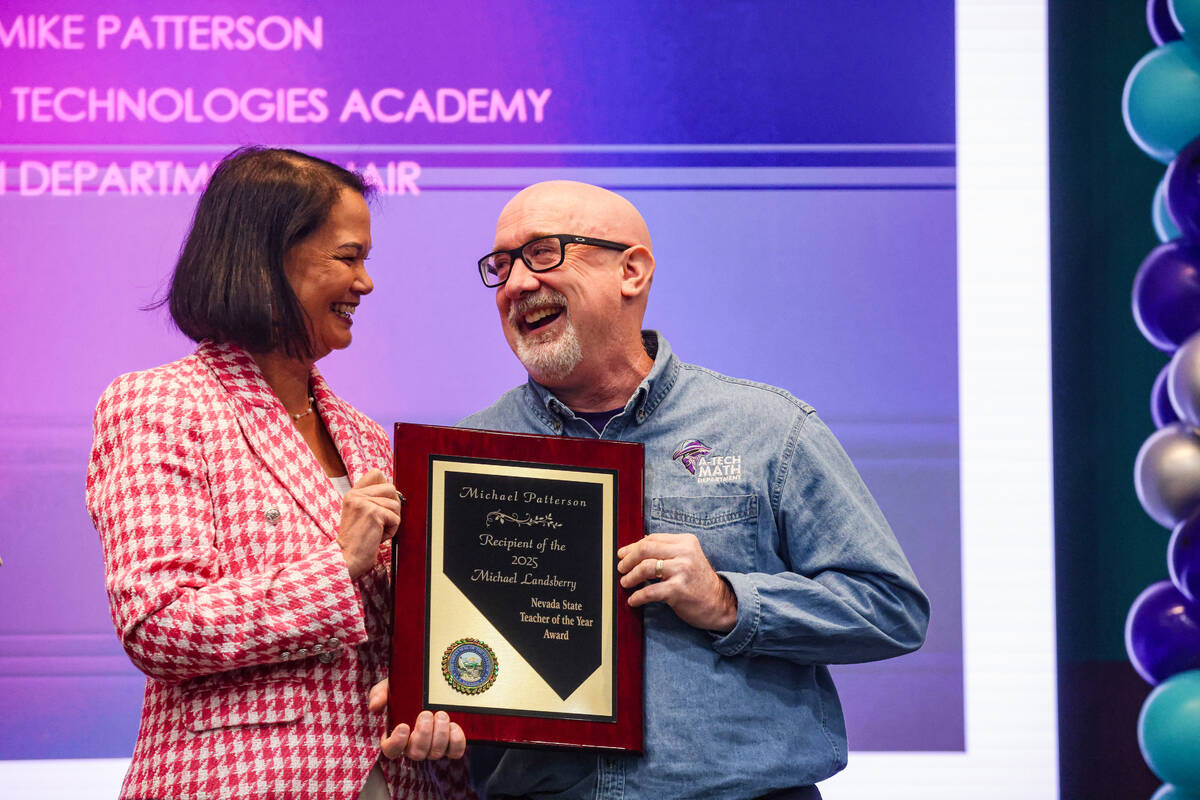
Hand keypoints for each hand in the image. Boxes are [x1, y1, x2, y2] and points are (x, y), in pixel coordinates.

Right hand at [337, 469, 400, 579]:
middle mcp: (356, 495)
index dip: (385, 488)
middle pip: (391, 488)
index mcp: (352, 494)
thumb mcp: (359, 515)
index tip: (382, 505)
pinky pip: (396, 518)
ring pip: (395, 504)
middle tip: (382, 522)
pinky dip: (391, 531)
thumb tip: (394, 493)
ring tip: (377, 531)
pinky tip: (378, 537)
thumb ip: (371, 501)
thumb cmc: (356, 542)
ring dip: (392, 521)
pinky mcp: (373, 513)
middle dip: (393, 507)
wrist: (345, 559)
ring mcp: (364, 502)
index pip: (376, 474)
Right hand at [369, 679, 465, 759]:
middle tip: (427, 714)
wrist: (433, 686)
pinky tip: (454, 726)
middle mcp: (415, 745)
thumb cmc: (408, 689)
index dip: (396, 743)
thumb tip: (375, 705)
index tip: (404, 726)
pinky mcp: (451, 745)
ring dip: (439, 734)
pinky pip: (455, 752)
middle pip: (416, 754)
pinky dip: (456, 741)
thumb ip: (380, 694)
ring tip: (442, 714)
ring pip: (435, 753)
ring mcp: (433, 747)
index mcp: (397, 735)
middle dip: (423, 734)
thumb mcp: (392, 687)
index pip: (391, 750)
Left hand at [617, 533, 737, 632]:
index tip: (623, 554)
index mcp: (686, 542)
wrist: (719, 603)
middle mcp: (684, 553)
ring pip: (645, 568)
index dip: (633, 546)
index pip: (652, 539)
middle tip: (621, 568)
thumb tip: (637, 546)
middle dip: (628, 559)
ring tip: (625, 583)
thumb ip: (668, 550)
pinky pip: (650, 591)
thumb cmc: (698, 582)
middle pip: (646, 549)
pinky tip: (633, 600)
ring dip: (631, 576)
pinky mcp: (678, 590)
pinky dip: (638, 596)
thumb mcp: (688, 558)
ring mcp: (682, 570)